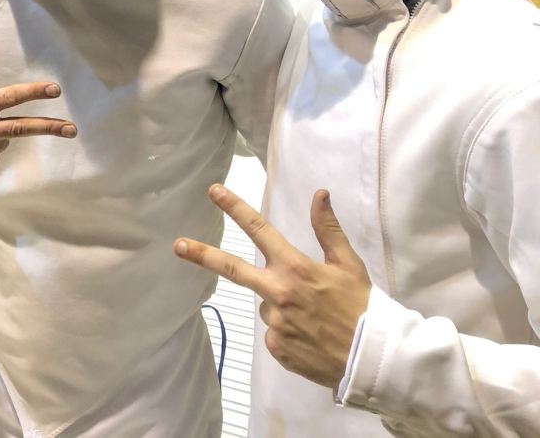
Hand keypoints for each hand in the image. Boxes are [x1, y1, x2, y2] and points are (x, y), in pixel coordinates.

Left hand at [174, 185, 370, 389]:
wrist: (373, 359)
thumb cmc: (362, 306)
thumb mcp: (348, 264)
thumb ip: (328, 229)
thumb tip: (319, 194)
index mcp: (295, 268)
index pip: (259, 231)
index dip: (235, 208)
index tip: (215, 192)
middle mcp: (278, 293)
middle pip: (231, 268)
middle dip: (201, 255)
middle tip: (178, 245)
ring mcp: (275, 322)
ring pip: (266, 305)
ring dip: (281, 305)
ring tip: (312, 317)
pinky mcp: (276, 347)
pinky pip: (274, 333)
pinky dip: (288, 331)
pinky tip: (310, 337)